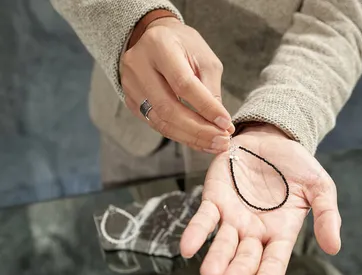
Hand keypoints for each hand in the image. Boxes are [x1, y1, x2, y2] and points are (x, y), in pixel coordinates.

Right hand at [120, 17, 233, 152]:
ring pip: (161, 122)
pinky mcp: (131, 101)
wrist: (156, 39)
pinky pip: (157, 124)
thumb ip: (210, 89)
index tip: (226, 124)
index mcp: (159, 46)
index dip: (206, 107)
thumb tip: (221, 124)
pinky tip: (199, 141)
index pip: (183, 84)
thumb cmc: (185, 46)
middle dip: (199, 130)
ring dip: (191, 138)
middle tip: (222, 141)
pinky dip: (181, 136)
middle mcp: (138, 65)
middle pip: (168, 108)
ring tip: (215, 145)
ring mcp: (130, 85)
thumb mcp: (204, 59)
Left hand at [180, 125, 341, 274]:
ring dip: (216, 259)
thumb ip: (327, 215)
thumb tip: (334, 247)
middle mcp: (255, 231)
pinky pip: (204, 219)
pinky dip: (196, 233)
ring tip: (209, 273)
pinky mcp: (215, 199)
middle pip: (245, 257)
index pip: (274, 261)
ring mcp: (233, 217)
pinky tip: (188, 247)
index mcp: (281, 232)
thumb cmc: (296, 166)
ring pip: (223, 243)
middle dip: (237, 271)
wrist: (273, 138)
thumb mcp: (320, 187)